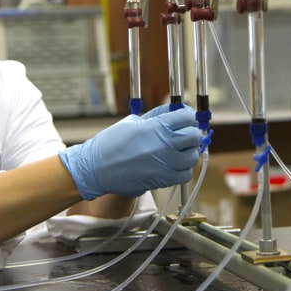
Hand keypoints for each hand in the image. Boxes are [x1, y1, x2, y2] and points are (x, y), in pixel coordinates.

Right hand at [59, 105, 200, 199]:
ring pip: (192, 156)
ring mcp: (165, 163)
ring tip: (178, 150)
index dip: (188, 115)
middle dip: (190, 132)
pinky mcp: (162, 179)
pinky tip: (173, 165)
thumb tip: (172, 111)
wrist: (96, 168)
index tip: (185, 118)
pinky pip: (185, 175)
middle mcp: (164, 144)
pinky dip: (182, 170)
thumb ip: (155, 116)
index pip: (187, 116)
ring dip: (188, 152)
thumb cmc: (110, 144)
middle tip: (184, 133)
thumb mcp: (132, 122)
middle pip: (194, 135)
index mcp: (156, 126)